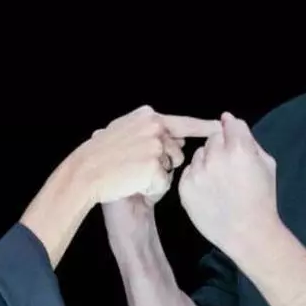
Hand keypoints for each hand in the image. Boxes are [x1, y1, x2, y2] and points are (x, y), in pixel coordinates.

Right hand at [78, 105, 219, 205]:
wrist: (86, 174)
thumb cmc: (102, 157)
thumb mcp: (123, 133)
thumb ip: (149, 131)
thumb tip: (177, 139)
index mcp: (148, 116)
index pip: (183, 122)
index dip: (203, 127)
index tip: (219, 128)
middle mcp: (154, 127)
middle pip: (178, 151)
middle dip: (166, 163)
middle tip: (138, 168)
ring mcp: (155, 146)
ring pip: (172, 167)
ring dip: (159, 176)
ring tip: (134, 176)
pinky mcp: (153, 166)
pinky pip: (164, 183)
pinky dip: (153, 189)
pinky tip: (135, 185)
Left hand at [178, 112, 279, 260]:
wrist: (247, 233)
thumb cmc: (262, 199)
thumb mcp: (267, 164)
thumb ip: (249, 139)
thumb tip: (229, 120)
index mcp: (239, 149)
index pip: (230, 123)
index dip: (234, 131)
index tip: (235, 140)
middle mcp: (215, 157)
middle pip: (213, 137)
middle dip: (221, 146)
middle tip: (230, 166)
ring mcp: (197, 172)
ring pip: (199, 153)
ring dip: (207, 161)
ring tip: (220, 181)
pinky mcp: (185, 187)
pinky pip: (189, 171)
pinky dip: (197, 176)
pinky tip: (209, 191)